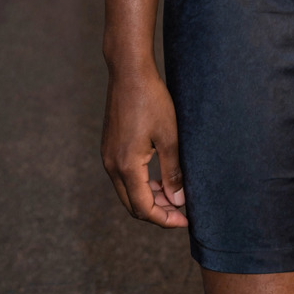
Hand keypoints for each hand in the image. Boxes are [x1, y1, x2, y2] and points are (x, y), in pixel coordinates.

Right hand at [102, 63, 186, 226]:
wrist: (129, 72)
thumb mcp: (169, 136)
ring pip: (127, 191)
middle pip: (132, 204)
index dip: (165, 219)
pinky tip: (158, 177)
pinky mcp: (109, 147)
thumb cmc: (151, 100)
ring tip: (172, 194)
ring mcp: (108, 156)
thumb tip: (178, 201)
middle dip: (157, 212)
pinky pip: (123, 176)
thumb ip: (173, 172)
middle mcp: (112, 165)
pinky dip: (140, 184)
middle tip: (181, 212)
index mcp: (126, 166)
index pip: (144, 208)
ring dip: (148, 198)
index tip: (185, 221)